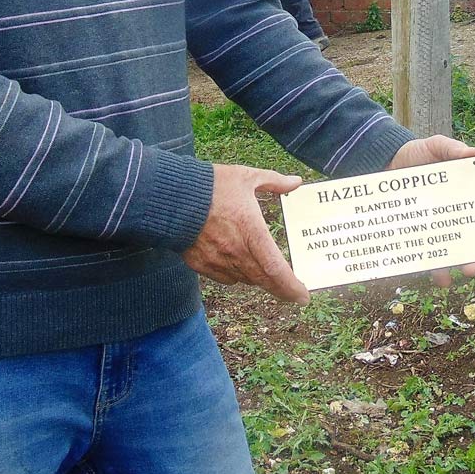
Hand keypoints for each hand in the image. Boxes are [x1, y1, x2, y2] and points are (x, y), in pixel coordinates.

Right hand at [182, 164, 308, 304]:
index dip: (291, 287)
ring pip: (245, 279)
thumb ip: (274, 182)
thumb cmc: (211, 185)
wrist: (171, 196)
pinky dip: (236, 275)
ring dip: (258, 279)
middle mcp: (236, 252)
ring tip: (266, 274)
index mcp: (252, 231)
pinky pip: (225, 277)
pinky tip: (238, 265)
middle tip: (293, 294)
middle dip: (281, 290)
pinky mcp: (201, 264)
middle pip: (263, 281)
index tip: (303, 296)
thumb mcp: (247, 177)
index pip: (276, 269)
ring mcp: (217, 261)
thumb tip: (297, 182)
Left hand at [388, 136, 474, 287]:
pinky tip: (442, 279)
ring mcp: (440, 226)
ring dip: (465, 263)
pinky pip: (431, 257)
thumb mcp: (436, 146)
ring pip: (458, 250)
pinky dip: (438, 270)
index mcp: (468, 192)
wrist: (386, 163)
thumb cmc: (417, 154)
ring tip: (468, 271)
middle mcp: (458, 213)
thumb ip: (453, 149)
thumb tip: (474, 153)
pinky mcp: (421, 235)